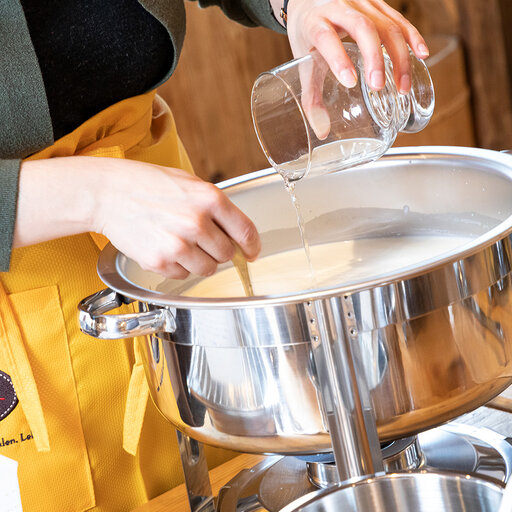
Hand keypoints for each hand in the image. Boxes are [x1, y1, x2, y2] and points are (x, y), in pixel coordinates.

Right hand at [16, 157, 260, 278]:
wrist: (108, 193)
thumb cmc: (148, 184)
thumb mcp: (189, 183)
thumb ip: (216, 206)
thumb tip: (237, 233)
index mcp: (210, 199)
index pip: (246, 232)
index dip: (253, 247)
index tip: (252, 253)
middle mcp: (197, 222)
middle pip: (227, 255)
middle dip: (219, 251)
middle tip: (201, 240)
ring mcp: (178, 244)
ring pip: (208, 269)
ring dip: (200, 261)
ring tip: (181, 243)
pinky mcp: (160, 261)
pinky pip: (182, 275)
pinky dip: (177, 267)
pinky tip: (164, 247)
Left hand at [284, 0, 428, 138]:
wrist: (308, 1)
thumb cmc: (307, 35)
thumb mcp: (303, 63)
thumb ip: (311, 97)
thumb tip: (322, 132)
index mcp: (314, 22)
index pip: (326, 37)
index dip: (338, 58)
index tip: (350, 81)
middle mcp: (338, 7)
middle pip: (362, 28)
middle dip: (374, 58)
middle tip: (378, 87)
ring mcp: (361, 3)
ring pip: (386, 24)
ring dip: (398, 56)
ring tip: (403, 86)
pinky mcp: (377, 4)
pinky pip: (398, 19)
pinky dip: (411, 37)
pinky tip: (421, 55)